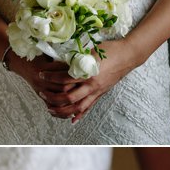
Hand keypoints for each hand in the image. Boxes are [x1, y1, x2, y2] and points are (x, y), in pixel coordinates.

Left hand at [9, 42, 135, 122]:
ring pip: (77, 107)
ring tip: (51, 110)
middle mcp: (92, 84)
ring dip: (63, 111)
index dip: (50, 77)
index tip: (41, 74)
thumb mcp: (90, 51)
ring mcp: (97, 91)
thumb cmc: (109, 49)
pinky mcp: (101, 94)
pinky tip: (72, 120)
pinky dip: (80, 114)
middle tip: (42, 94)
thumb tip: (59, 61)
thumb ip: (76, 59)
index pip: (64, 78)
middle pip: (68, 97)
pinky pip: (89, 107)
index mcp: (88, 72)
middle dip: (53, 98)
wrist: (128, 55)